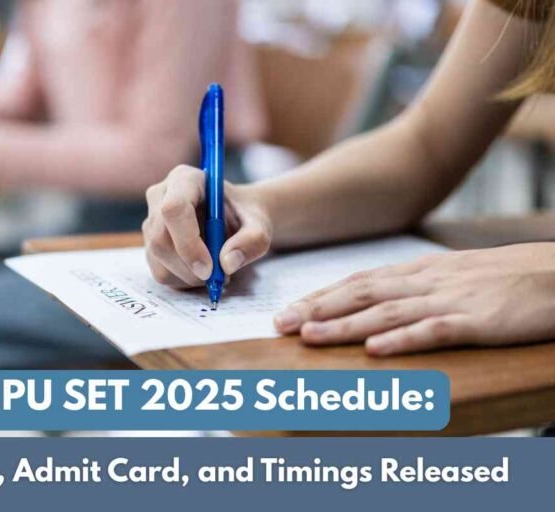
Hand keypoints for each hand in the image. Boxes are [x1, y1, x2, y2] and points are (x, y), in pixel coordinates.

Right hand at [143, 165, 272, 287]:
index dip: (188, 242)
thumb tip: (227, 263)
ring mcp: (151, 220)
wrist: (236, 221)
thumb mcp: (259, 226)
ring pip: (158, 258)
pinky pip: (159, 271)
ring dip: (189, 276)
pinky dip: (184, 280)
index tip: (209, 268)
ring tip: (217, 271)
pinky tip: (202, 271)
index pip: (174, 209)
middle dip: (189, 266)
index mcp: (185, 179)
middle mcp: (161, 196)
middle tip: (219, 277)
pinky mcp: (150, 244)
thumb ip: (251, 241)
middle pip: (160, 238)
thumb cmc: (245, 217)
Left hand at [274, 243, 554, 355]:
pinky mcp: (477, 321)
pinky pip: (434, 331)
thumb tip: (376, 300)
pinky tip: (376, 350)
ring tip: (310, 336)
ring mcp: (450, 300)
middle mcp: (426, 281)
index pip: (358, 282)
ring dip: (345, 325)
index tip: (289, 310)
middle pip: (361, 293)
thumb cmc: (505, 278)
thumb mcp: (452, 275)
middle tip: (280, 324)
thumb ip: (414, 286)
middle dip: (317, 308)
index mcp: (419, 271)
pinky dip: (402, 340)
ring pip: (387, 312)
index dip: (320, 296)